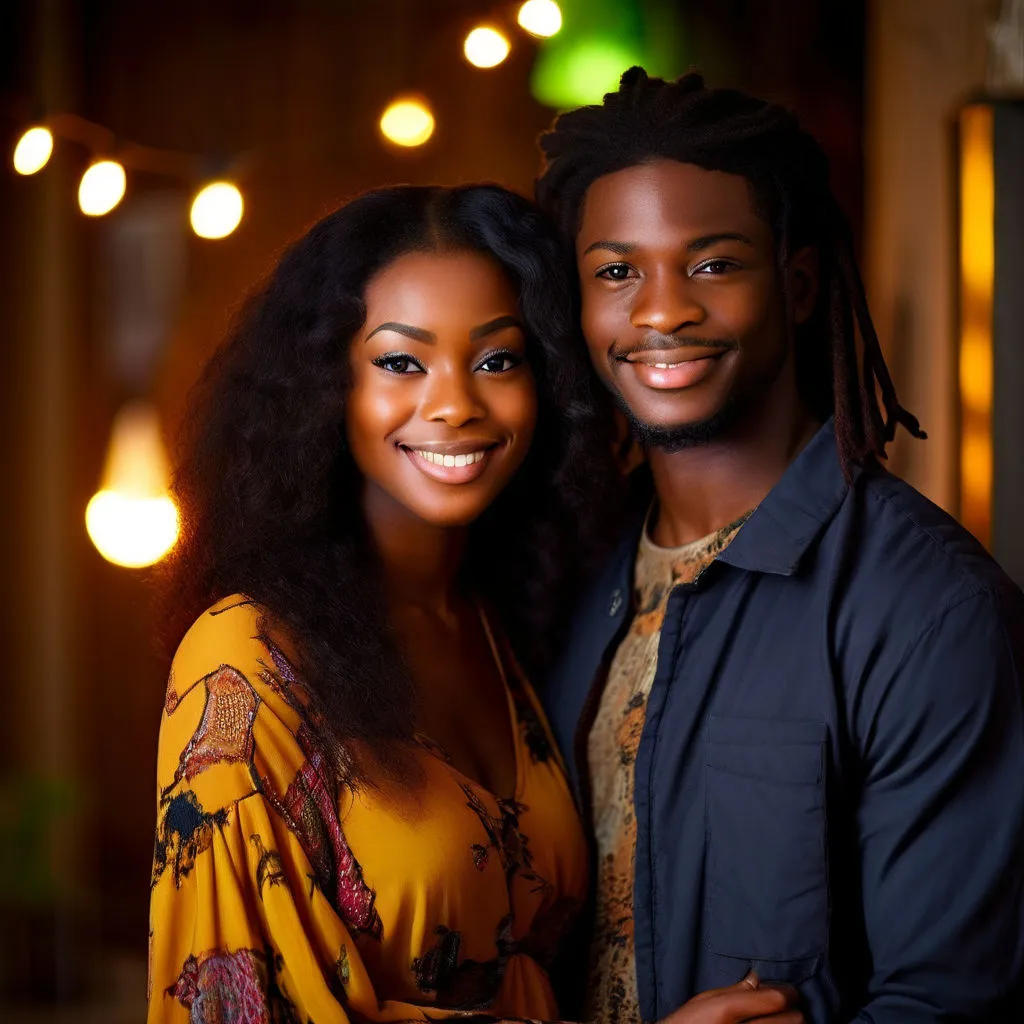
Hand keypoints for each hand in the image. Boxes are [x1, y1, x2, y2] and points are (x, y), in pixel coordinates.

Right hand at [656, 971, 804, 1023]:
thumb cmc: (688, 1023)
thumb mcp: (706, 1001)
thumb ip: (734, 990)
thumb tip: (757, 979)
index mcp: (729, 1011)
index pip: (777, 1000)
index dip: (787, 992)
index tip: (787, 991)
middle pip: (794, 1020)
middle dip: (792, 1011)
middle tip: (783, 1007)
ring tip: (778, 1019)